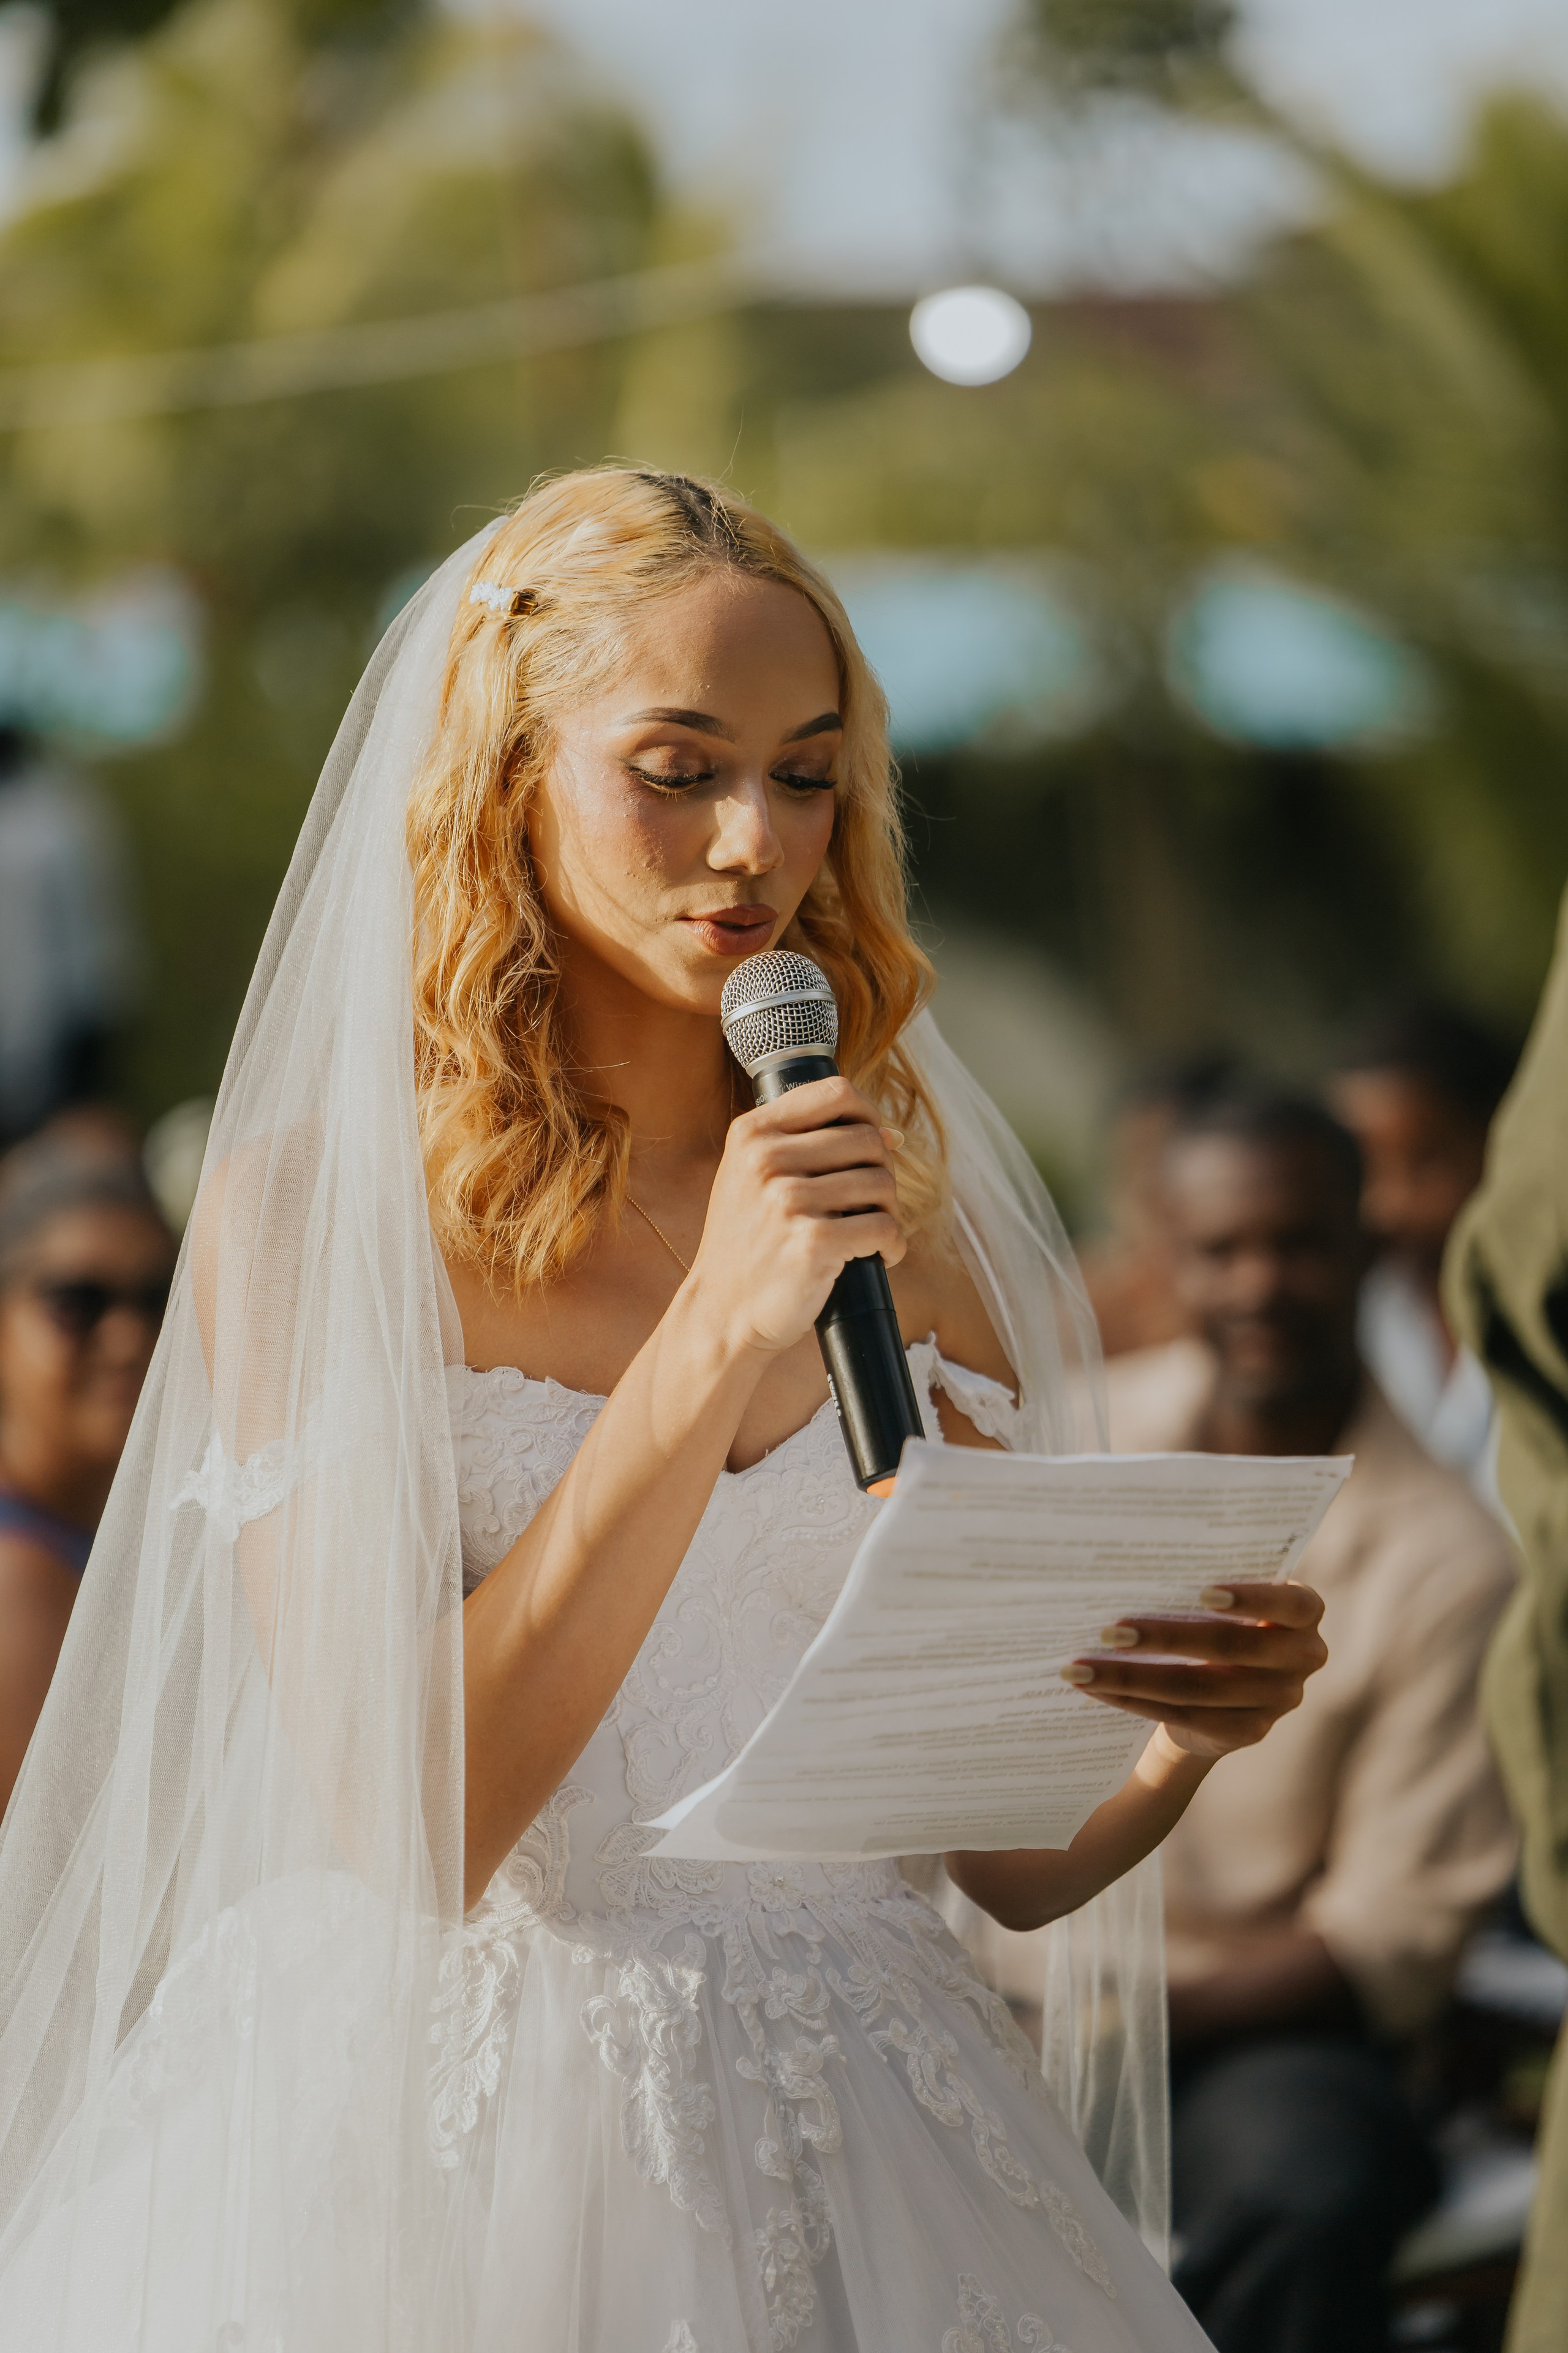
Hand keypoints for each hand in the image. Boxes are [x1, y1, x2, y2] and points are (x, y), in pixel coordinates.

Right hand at [689, 1076, 903, 1357]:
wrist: (723, 1311)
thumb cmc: (748, 1244)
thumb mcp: (752, 1177)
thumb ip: (807, 1144)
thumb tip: (892, 1132)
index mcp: (751, 1134)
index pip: (836, 1093)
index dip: (868, 1114)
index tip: (872, 1144)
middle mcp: (766, 1160)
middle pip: (868, 1139)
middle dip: (882, 1171)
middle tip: (871, 1203)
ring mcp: (788, 1200)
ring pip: (882, 1183)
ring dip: (888, 1211)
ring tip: (870, 1232)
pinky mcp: (813, 1242)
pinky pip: (884, 1227)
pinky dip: (892, 1245)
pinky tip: (878, 1256)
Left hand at [1061, 1580, 1327, 1761]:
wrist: (1224, 1683)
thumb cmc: (1218, 1614)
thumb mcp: (1224, 1597)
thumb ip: (1199, 1583)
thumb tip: (1125, 1566)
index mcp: (1304, 1612)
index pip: (1291, 1603)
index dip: (1251, 1598)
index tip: (1202, 1592)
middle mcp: (1302, 1657)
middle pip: (1230, 1647)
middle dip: (1164, 1637)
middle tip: (1111, 1629)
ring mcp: (1279, 1701)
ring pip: (1197, 1688)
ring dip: (1132, 1676)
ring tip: (1082, 1665)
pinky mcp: (1249, 1732)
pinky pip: (1183, 1716)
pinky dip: (1133, 1700)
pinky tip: (1096, 1688)